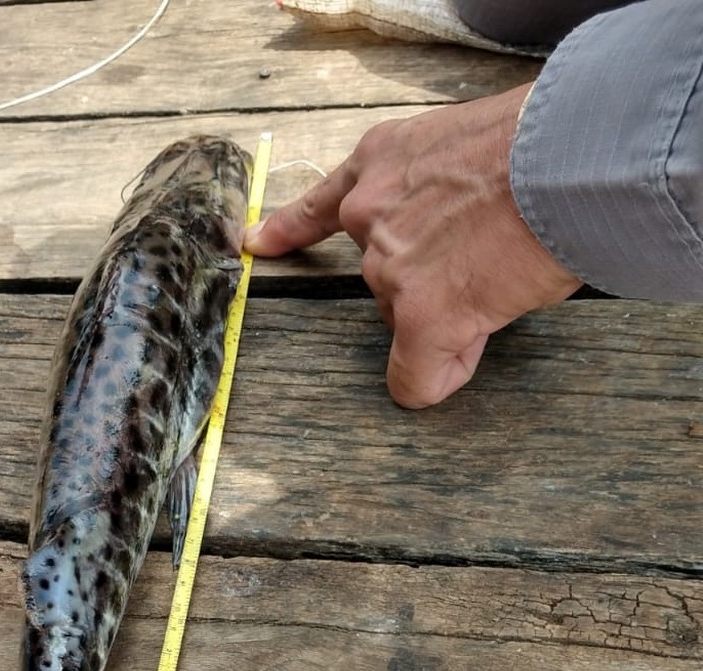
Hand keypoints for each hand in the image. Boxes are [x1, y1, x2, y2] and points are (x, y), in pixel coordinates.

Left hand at [245, 84, 580, 407]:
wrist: (566, 154)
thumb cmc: (540, 139)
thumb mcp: (465, 142)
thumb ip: (438, 185)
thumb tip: (459, 232)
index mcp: (379, 162)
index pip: (320, 204)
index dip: (289, 229)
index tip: (258, 242)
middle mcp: (370, 217)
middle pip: (387, 278)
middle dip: (433, 278)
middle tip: (493, 250)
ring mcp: (391, 273)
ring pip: (411, 319)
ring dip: (454, 311)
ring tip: (506, 270)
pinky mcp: (422, 319)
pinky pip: (416, 376)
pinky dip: (437, 376)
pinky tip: (463, 354)